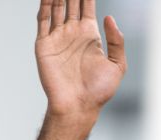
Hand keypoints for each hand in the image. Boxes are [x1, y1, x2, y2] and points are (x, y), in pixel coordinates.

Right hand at [36, 0, 126, 119]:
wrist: (78, 107)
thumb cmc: (99, 91)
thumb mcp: (117, 64)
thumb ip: (116, 40)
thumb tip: (109, 17)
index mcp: (89, 35)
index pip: (86, 4)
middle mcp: (72, 33)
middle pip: (70, 1)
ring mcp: (57, 38)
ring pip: (56, 7)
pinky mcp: (44, 45)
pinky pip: (43, 20)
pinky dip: (44, 5)